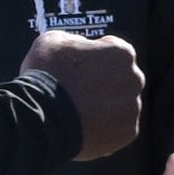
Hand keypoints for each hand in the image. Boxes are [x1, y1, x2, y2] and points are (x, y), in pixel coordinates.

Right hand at [20, 31, 143, 159]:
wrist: (39, 116)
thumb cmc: (44, 75)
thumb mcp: (53, 41)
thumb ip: (75, 41)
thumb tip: (80, 48)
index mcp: (121, 53)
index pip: (115, 52)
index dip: (96, 59)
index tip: (83, 68)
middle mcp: (134, 79)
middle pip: (122, 80)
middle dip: (105, 85)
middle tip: (81, 93)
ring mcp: (132, 108)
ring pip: (121, 107)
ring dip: (106, 109)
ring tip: (79, 114)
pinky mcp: (127, 133)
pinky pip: (118, 130)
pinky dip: (105, 130)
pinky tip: (84, 128)